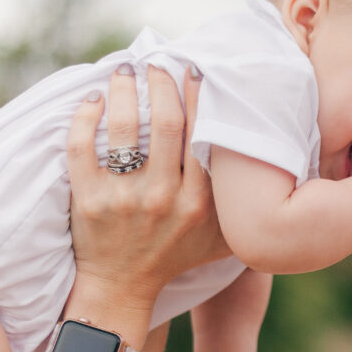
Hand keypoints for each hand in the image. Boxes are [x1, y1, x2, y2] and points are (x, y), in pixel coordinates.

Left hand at [67, 65, 230, 310]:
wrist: (122, 288)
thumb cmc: (176, 258)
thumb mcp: (222, 239)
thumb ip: (239, 206)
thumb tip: (269, 167)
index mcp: (199, 203)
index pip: (200, 136)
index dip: (197, 97)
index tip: (192, 72)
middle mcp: (164, 198)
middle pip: (165, 123)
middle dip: (161, 84)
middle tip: (156, 63)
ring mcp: (124, 199)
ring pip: (124, 129)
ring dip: (125, 91)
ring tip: (125, 71)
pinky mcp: (88, 201)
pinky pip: (82, 148)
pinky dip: (86, 118)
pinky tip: (93, 101)